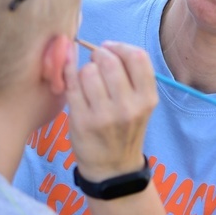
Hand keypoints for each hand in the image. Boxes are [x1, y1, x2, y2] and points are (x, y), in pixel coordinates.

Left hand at [64, 41, 157, 181]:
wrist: (113, 168)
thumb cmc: (126, 129)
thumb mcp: (142, 104)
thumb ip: (132, 76)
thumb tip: (106, 47)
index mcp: (147, 98)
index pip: (137, 57)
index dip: (120, 46)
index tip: (110, 48)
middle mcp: (129, 107)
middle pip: (110, 61)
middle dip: (99, 54)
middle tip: (95, 61)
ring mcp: (104, 115)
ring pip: (88, 71)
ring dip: (85, 69)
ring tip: (87, 80)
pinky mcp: (81, 121)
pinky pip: (71, 85)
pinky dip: (68, 74)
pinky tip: (71, 76)